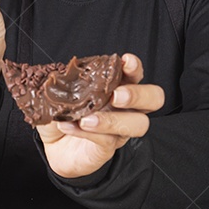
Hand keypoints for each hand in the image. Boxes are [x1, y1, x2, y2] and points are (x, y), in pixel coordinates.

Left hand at [37, 54, 164, 178]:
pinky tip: (69, 126)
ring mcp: (120, 129)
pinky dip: (88, 133)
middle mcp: (125, 107)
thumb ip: (65, 81)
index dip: (135, 67)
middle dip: (138, 94)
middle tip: (116, 95)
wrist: (53, 146)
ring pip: (138, 124)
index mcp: (117, 86)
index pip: (135, 74)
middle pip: (154, 98)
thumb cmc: (63, 113)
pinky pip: (108, 140)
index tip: (126, 61)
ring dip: (113, 120)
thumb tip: (59, 73)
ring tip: (86, 119)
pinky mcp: (108, 148)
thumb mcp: (60, 93)